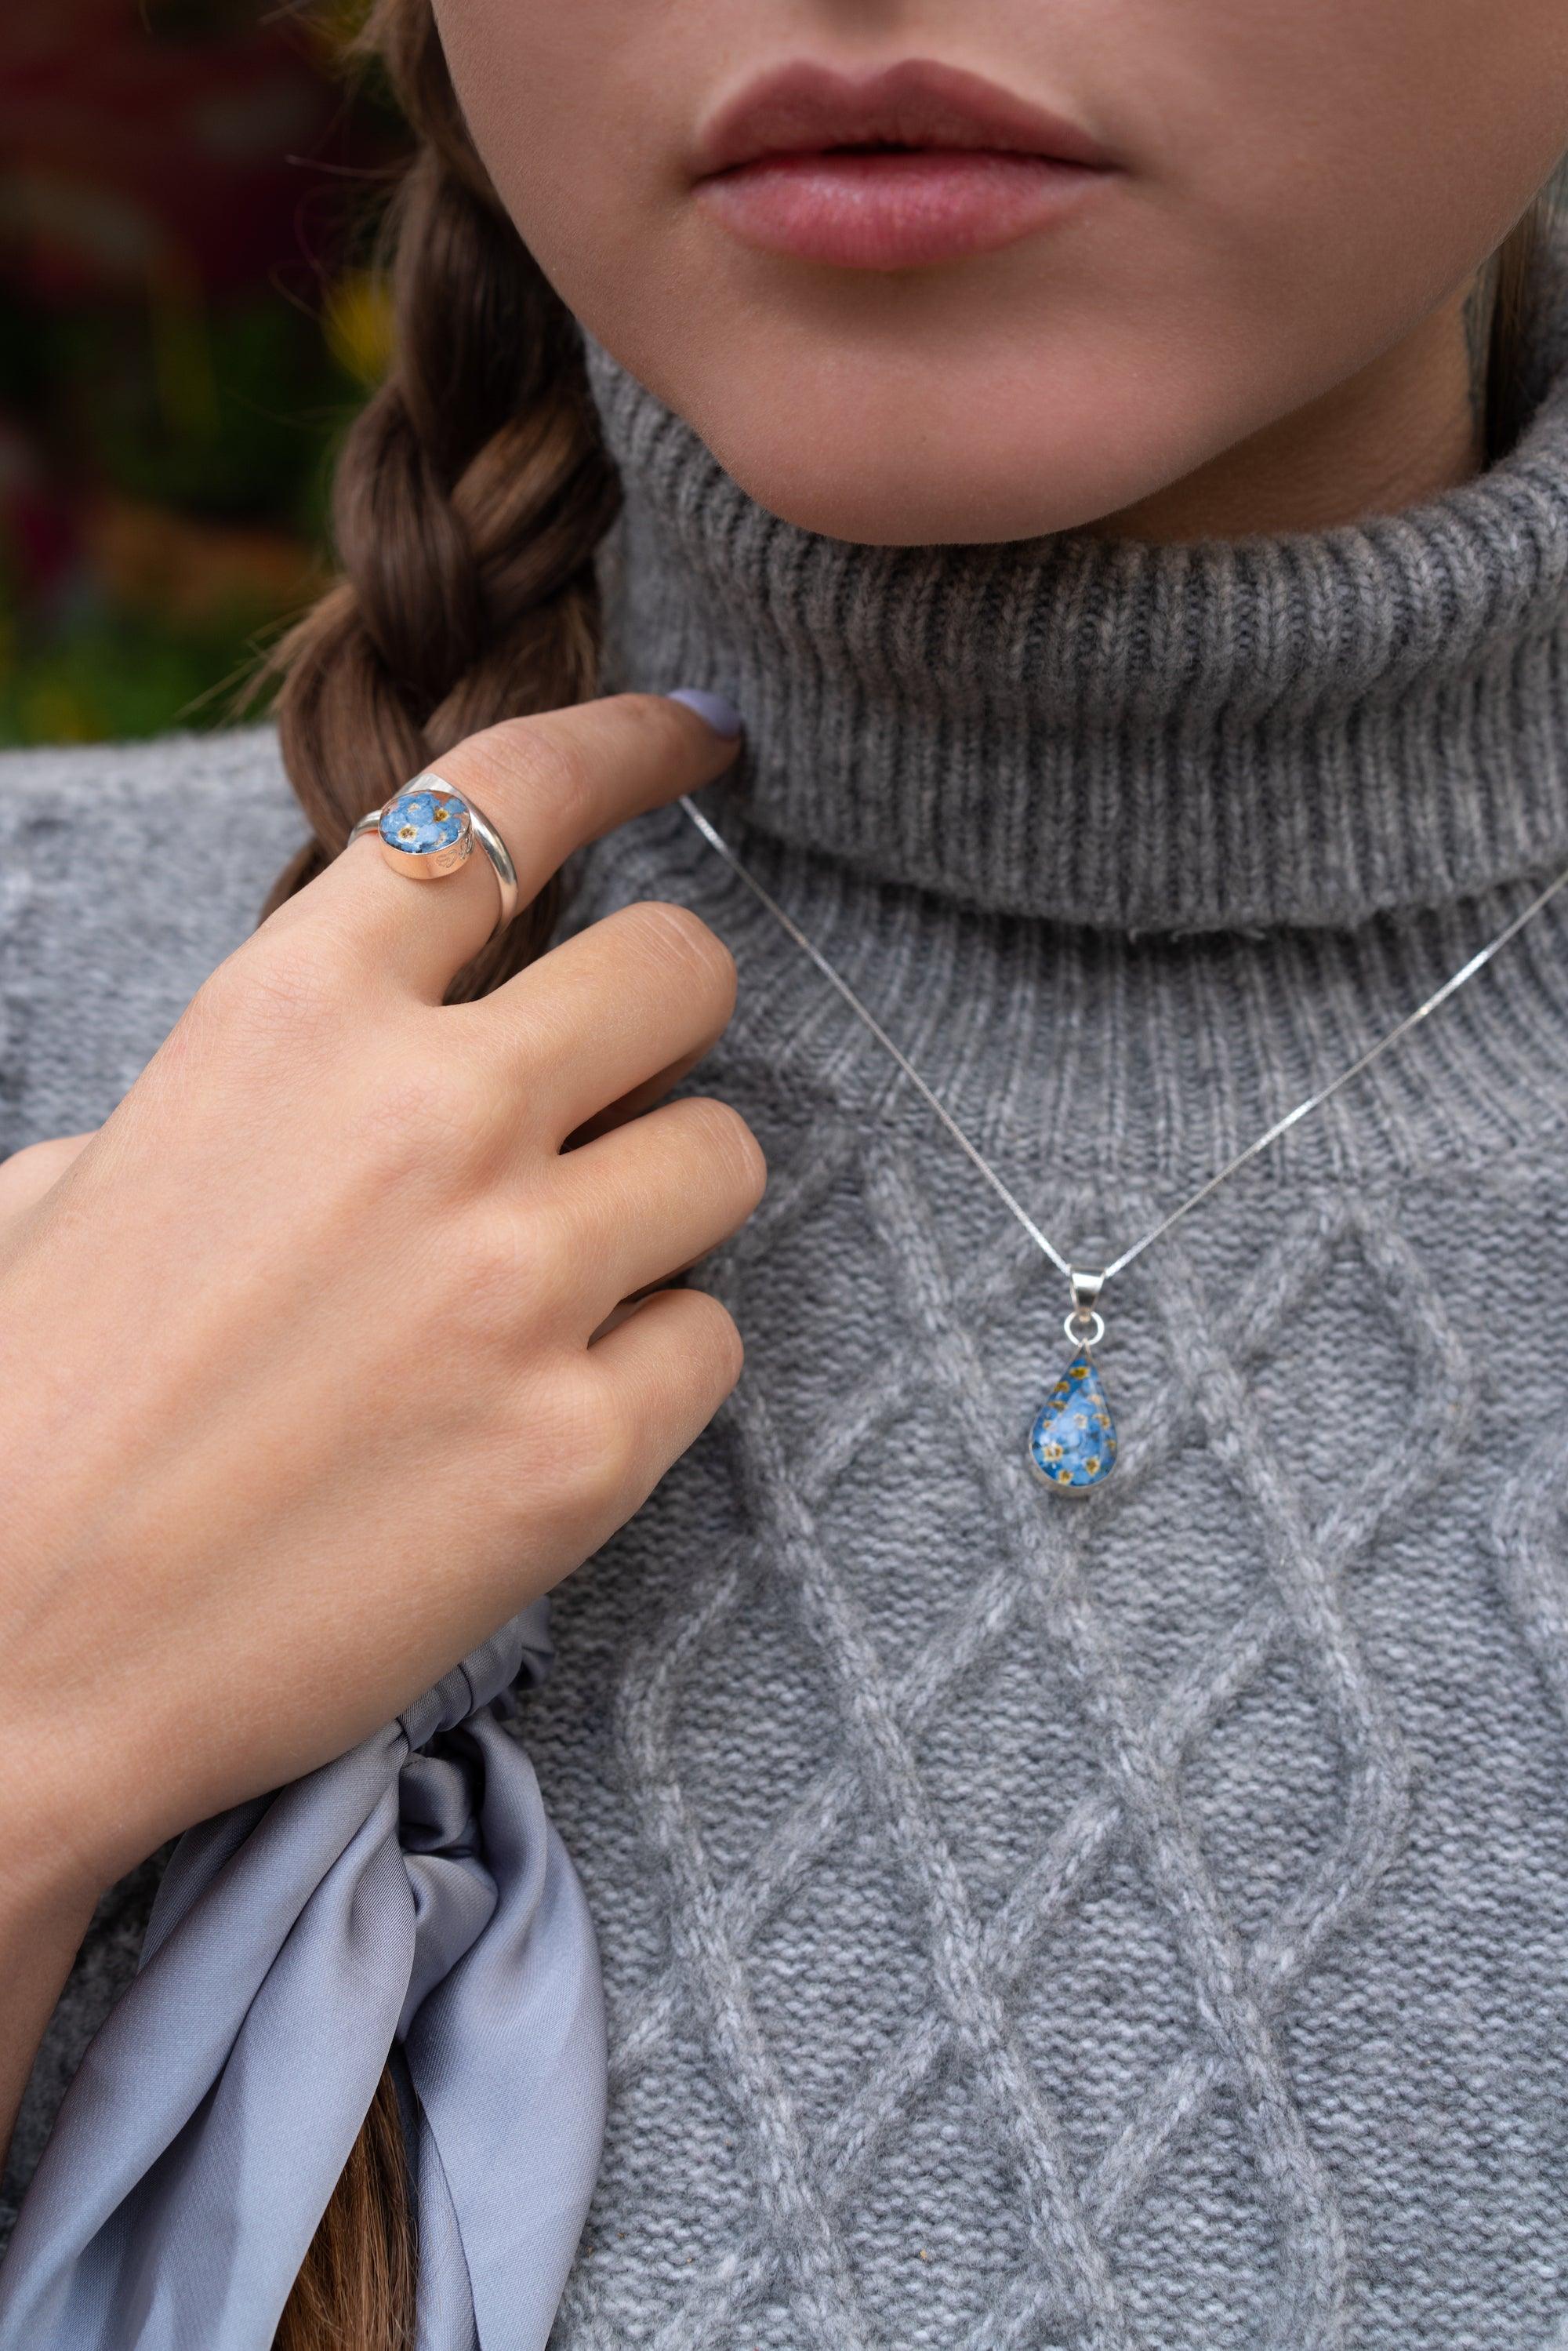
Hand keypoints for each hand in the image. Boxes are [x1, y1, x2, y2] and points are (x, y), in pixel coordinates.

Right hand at [0, 694, 760, 1907]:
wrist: (2, 1666)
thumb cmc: (24, 1411)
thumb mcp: (87, 1175)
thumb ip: (255, 1084)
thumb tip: (358, 1062)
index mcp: (286, 1018)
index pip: (504, 799)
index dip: (631, 743)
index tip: (704, 738)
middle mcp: (428, 1120)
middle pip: (683, 972)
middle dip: (664, 1021)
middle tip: (612, 1089)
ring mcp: (518, 1286)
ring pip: (727, 1157)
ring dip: (662, 1201)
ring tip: (553, 1281)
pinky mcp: (579, 1451)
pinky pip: (712, 1340)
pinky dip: (656, 1362)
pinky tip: (548, 1409)